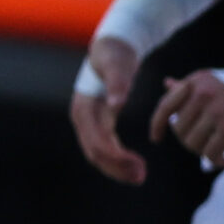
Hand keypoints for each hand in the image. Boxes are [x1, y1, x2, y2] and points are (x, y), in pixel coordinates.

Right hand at [69, 36, 145, 185]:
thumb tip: (117, 103)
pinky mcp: (96, 122)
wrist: (111, 46)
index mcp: (85, 108)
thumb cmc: (115, 54)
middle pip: (95, 153)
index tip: (138, 164)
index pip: (97, 142)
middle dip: (116, 167)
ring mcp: (87, 121)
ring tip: (139, 176)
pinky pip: (103, 147)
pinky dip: (117, 159)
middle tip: (141, 177)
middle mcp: (82, 118)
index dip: (116, 157)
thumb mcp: (118, 65)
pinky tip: (132, 164)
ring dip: (117, 167)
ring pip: (97, 154)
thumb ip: (118, 83)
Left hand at [150, 70, 223, 171]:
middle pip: (179, 130)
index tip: (156, 138)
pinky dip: (215, 160)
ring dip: (203, 151)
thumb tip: (167, 84)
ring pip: (193, 144)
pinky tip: (223, 159)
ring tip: (215, 147)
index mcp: (197, 81)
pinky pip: (210, 153)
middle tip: (206, 141)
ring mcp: (218, 111)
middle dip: (190, 139)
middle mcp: (205, 93)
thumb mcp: (215, 83)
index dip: (157, 125)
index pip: (166, 106)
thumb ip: (189, 88)